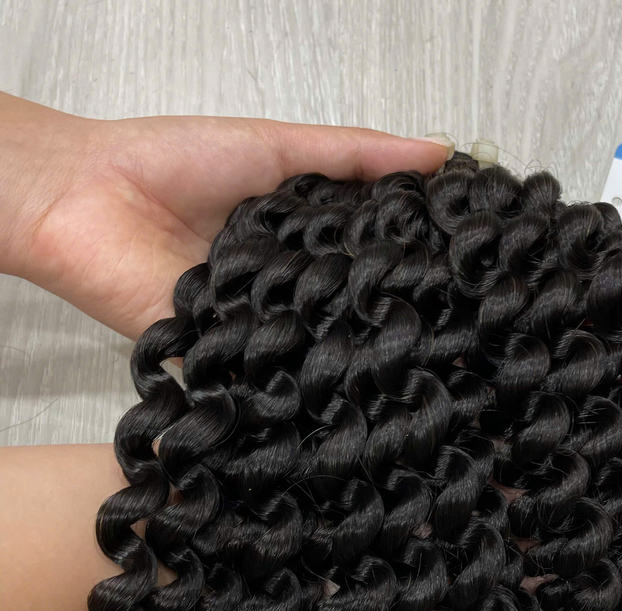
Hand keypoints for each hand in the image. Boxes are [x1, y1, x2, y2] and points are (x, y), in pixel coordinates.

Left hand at [0, 93, 451, 338]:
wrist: (84, 197)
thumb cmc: (176, 161)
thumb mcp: (280, 147)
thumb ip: (355, 155)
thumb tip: (443, 152)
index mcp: (307, 241)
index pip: (372, 259)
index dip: (417, 265)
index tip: (474, 277)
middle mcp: (292, 288)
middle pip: (351, 309)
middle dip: (396, 320)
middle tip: (463, 334)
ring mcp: (262, 326)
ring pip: (319, 345)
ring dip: (355, 351)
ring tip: (420, 367)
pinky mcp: (228, 358)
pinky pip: (271, 373)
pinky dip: (300, 379)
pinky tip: (346, 389)